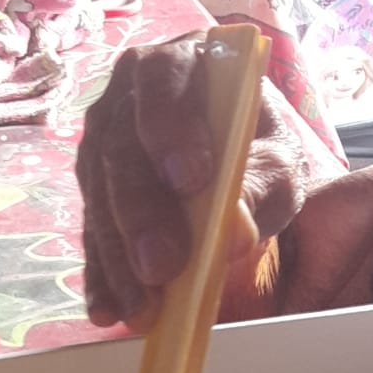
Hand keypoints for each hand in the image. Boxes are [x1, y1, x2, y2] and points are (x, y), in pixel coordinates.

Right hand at [77, 33, 328, 328]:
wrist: (243, 164)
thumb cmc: (261, 150)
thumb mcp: (279, 164)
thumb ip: (261, 188)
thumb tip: (230, 233)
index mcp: (182, 62)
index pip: (164, 80)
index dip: (171, 127)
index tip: (191, 180)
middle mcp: (128, 95)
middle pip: (121, 149)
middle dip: (142, 214)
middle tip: (162, 266)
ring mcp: (104, 140)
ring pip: (100, 196)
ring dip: (118, 256)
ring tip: (140, 306)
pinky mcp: (95, 188)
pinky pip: (93, 231)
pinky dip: (102, 275)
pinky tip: (109, 309)